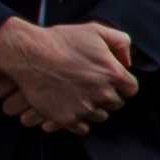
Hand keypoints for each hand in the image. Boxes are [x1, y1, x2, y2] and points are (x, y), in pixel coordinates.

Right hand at [0, 16, 135, 133]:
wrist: (29, 54)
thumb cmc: (61, 41)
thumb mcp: (96, 31)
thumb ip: (121, 42)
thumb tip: (128, 62)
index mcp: (112, 73)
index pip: (131, 90)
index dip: (122, 86)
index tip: (111, 82)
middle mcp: (102, 93)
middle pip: (116, 104)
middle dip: (107, 96)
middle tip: (91, 87)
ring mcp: (84, 108)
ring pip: (100, 116)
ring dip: (93, 108)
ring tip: (79, 95)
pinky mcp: (67, 119)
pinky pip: (83, 128)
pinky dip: (79, 121)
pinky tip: (71, 106)